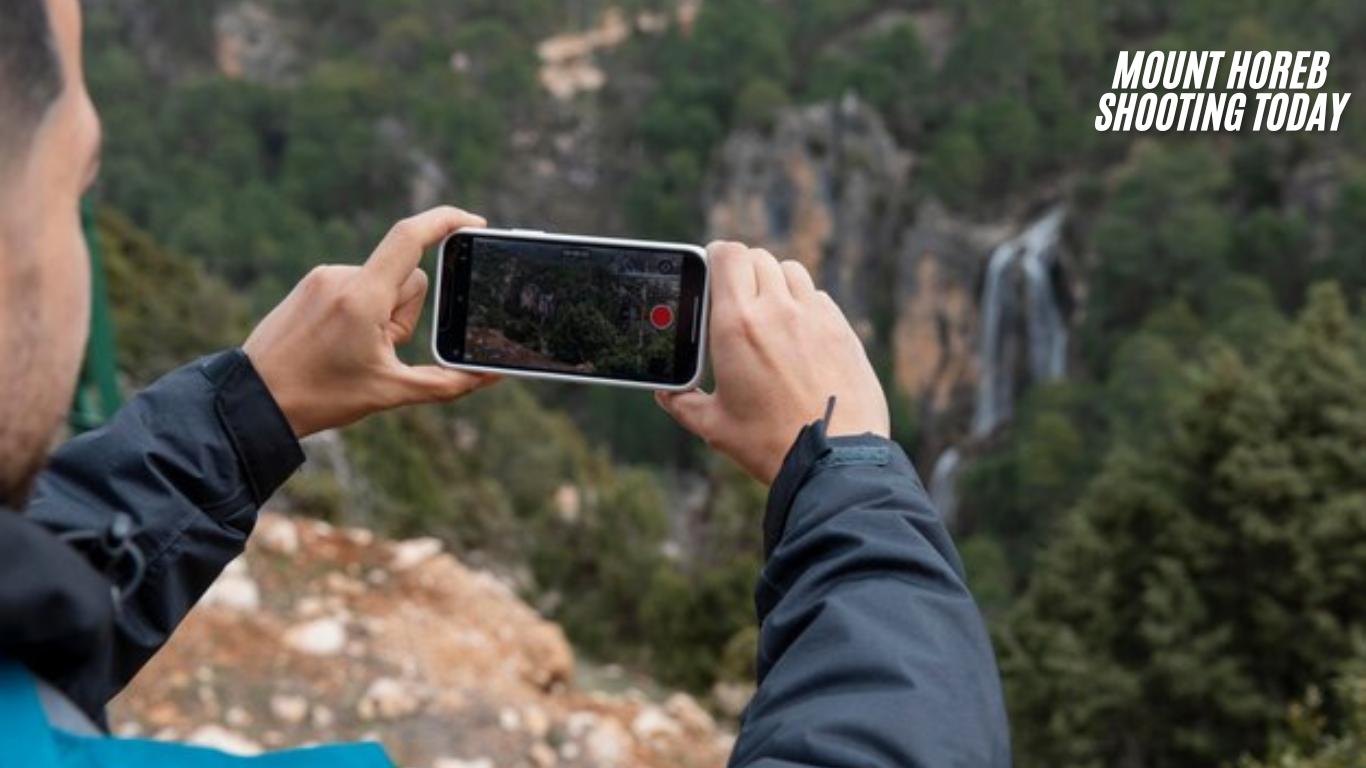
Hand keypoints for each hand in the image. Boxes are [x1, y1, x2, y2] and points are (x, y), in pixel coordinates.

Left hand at [244, 206, 498, 437]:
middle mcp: (342, 276)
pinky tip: (338, 341)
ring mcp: (323, 277)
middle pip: (406, 277)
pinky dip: (361, 309)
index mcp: (363, 297)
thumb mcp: (391, 392)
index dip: (447, 221)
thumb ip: (447, 382)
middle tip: (377, 351)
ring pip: (381, 284)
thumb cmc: (321, 397)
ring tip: (352, 350)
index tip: (475, 223)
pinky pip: (355, 286)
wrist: (254, 401)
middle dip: (406, 312)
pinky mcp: (311, 284)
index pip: (411, 237)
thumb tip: (490, 377)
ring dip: (382, 313)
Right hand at [656, 242, 888, 484]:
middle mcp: (777, 310)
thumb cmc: (770, 444)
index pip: (727, 254)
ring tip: (768, 312)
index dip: (716, 255)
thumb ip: (683, 403)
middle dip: (742, 271)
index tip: (710, 268)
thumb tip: (665, 393)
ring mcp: (815, 316)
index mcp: (736, 325)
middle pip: (758, 258)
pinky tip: (798, 335)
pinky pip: (818, 298)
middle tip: (735, 297)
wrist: (834, 460)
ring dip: (775, 282)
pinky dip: (804, 305)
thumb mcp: (714, 426)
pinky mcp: (842, 330)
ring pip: (791, 272)